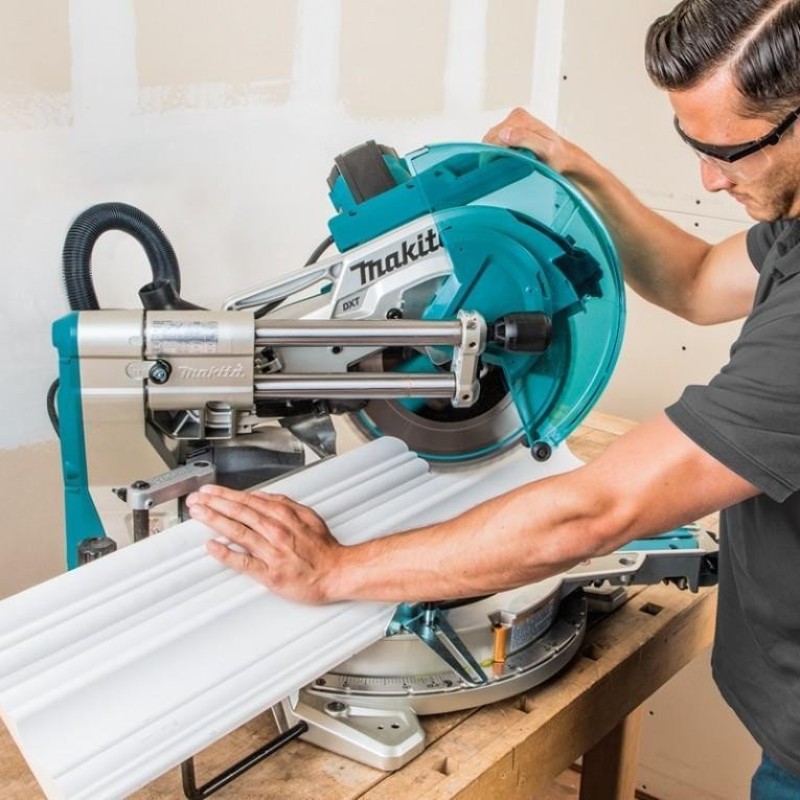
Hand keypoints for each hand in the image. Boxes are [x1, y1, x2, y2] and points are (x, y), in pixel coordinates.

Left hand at [185, 485, 342, 603]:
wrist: (336, 573)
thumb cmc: (323, 549)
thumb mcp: (308, 516)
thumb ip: (284, 504)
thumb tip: (262, 496)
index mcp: (285, 516)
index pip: (248, 501)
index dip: (225, 495)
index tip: (209, 491)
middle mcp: (276, 532)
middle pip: (239, 513)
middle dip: (214, 504)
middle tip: (195, 500)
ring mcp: (272, 552)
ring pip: (239, 532)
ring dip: (215, 520)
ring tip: (198, 514)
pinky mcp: (270, 574)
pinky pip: (244, 562)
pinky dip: (227, 553)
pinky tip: (213, 546)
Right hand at [483, 107, 577, 173]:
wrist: (564, 158)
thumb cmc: (557, 157)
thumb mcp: (545, 149)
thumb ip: (526, 139)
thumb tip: (504, 134)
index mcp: (520, 118)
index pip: (495, 136)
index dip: (494, 153)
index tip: (501, 165)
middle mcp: (515, 117)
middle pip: (491, 138)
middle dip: (494, 153)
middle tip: (506, 165)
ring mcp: (512, 124)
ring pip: (491, 141)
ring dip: (495, 154)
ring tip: (508, 163)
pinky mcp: (511, 132)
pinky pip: (495, 143)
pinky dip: (497, 153)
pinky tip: (507, 159)